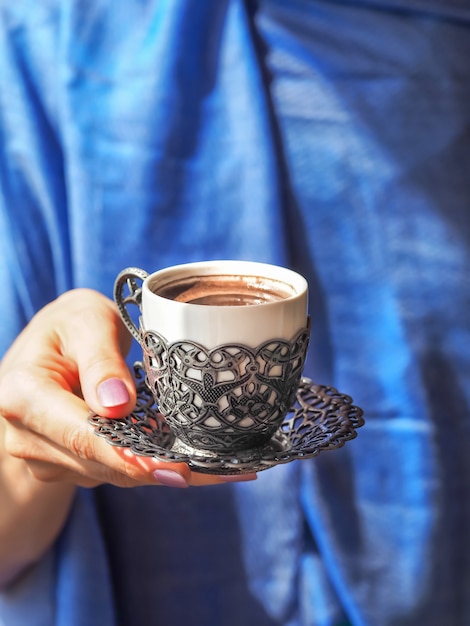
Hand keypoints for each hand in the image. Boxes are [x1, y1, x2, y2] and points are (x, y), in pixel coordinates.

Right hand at [0, 289, 255, 487]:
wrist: (49, 346)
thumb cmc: (70, 325)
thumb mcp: (87, 321)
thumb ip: (100, 360)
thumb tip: (118, 405)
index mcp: (25, 396)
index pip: (83, 435)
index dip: (132, 456)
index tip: (178, 468)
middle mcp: (28, 436)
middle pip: (103, 463)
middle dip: (165, 469)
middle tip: (226, 472)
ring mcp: (46, 456)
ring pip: (114, 474)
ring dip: (167, 470)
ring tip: (224, 467)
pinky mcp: (68, 464)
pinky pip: (115, 470)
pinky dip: (153, 464)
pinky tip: (193, 459)